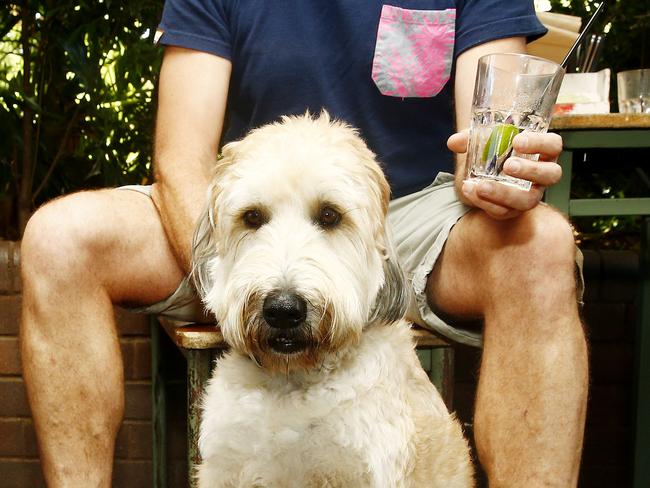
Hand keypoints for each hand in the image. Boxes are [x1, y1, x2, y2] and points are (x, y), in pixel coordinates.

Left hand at [447, 130, 562, 219]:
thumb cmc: (491, 152)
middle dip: (530, 170)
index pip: (553, 145)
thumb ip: (469, 139)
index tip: (517, 141)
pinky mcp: (512, 210)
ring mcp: (530, 195)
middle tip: (508, 165)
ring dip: (505, 193)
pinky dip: (485, 203)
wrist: (481, 176)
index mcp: (541, 152)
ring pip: (528, 200)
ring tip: (482, 186)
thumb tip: (454, 141)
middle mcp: (541, 175)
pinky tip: (471, 192)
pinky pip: (504, 211)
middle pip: (551, 174)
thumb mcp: (481, 142)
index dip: (539, 143)